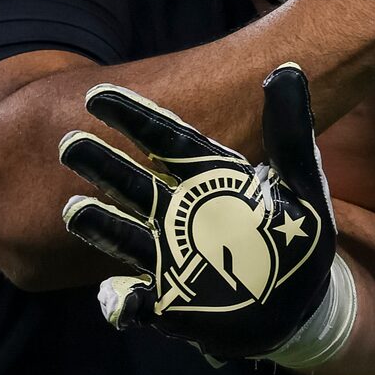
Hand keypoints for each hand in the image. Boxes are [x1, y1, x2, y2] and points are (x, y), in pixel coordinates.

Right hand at [59, 64, 339, 358]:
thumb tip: (286, 68)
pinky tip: (115, 302)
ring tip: (74, 211)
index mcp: (209, 181)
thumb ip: (291, 131)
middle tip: (70, 144)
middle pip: (135, 185)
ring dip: (101, 226)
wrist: (301, 305)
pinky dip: (122, 303)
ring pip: (126, 237)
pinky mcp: (168, 302)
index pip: (166, 143)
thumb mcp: (304, 183)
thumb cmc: (299, 238)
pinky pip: (136, 302)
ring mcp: (169, 257)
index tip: (97, 96)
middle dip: (104, 167)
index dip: (133, 119)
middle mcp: (180, 215)